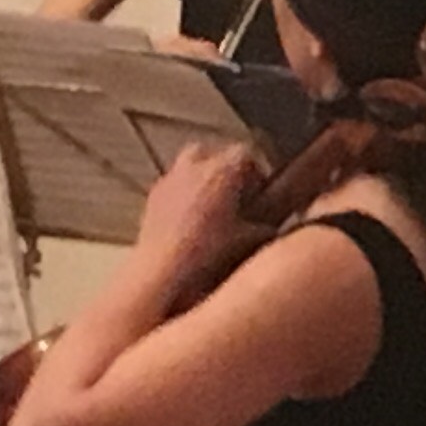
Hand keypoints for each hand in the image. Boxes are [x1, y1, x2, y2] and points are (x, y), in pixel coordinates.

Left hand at [132, 141, 265, 282]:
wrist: (163, 271)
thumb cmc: (209, 254)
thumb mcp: (249, 243)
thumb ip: (267, 228)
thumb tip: (272, 226)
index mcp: (225, 170)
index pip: (248, 154)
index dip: (258, 173)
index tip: (261, 193)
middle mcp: (196, 164)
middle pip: (218, 153)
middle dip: (228, 170)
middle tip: (237, 197)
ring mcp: (171, 177)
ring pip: (192, 164)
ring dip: (204, 178)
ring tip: (212, 207)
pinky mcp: (154, 194)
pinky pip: (174, 182)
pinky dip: (184, 192)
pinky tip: (189, 220)